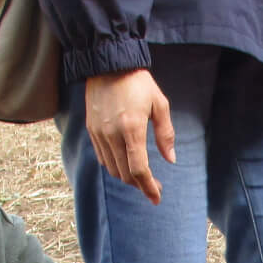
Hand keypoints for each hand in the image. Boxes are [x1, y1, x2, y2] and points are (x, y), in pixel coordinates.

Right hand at [85, 70, 174, 203]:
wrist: (108, 64)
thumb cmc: (138, 83)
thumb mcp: (160, 104)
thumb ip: (165, 134)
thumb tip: (170, 159)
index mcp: (132, 128)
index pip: (139, 169)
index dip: (148, 187)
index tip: (157, 197)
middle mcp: (112, 134)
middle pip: (125, 174)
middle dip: (141, 185)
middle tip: (154, 187)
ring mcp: (99, 133)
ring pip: (112, 169)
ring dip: (128, 178)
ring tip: (141, 177)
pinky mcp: (92, 130)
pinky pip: (102, 158)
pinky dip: (115, 166)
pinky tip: (125, 164)